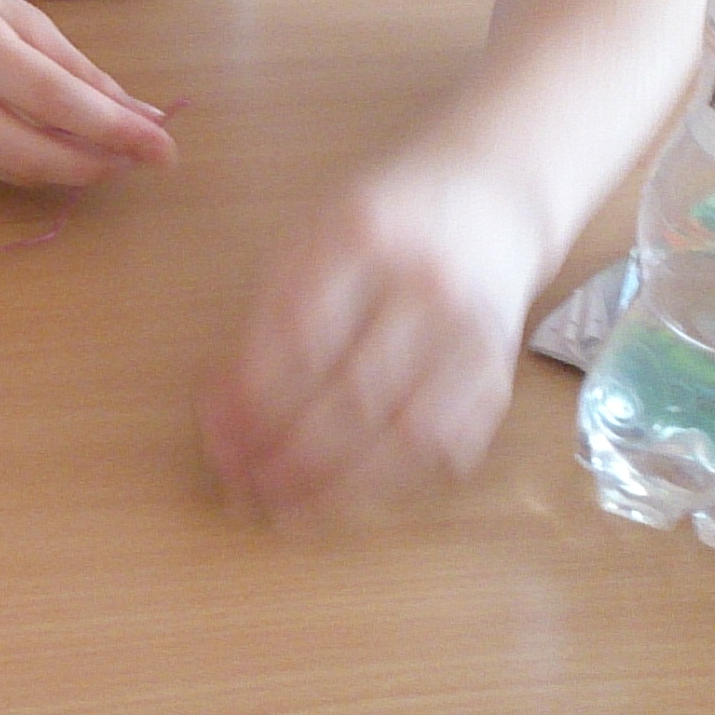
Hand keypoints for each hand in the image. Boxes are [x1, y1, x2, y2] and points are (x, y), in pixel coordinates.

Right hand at [0, 0, 174, 187]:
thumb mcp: (2, 6)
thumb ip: (68, 63)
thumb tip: (137, 113)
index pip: (52, 100)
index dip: (115, 131)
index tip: (163, 146)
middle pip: (29, 156)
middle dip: (97, 165)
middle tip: (138, 159)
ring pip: (8, 172)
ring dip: (67, 168)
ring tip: (104, 150)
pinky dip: (24, 162)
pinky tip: (46, 142)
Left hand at [198, 168, 544, 516]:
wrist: (491, 200)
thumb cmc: (379, 223)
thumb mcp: (309, 238)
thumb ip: (266, 317)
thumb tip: (221, 409)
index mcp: (363, 237)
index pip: (300, 333)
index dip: (253, 398)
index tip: (216, 437)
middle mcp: (427, 287)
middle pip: (355, 391)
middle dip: (291, 455)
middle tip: (242, 490)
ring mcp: (472, 336)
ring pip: (407, 432)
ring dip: (340, 487)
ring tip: (287, 514)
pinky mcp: (498, 376)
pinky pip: (448, 446)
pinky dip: (394, 484)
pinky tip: (350, 499)